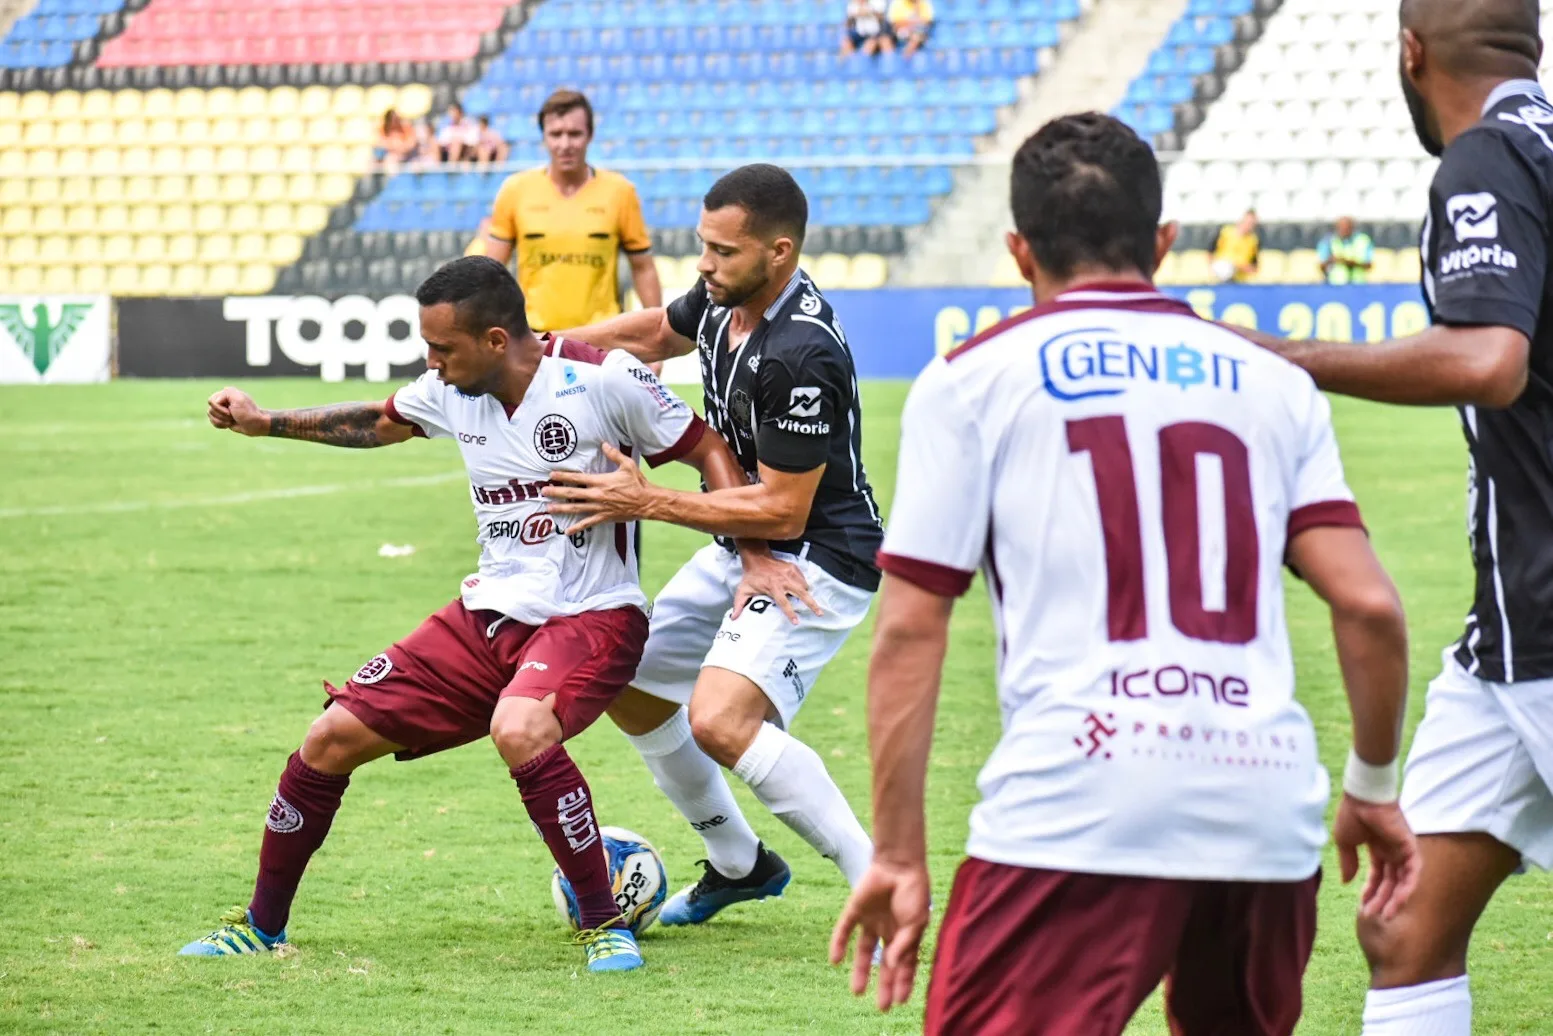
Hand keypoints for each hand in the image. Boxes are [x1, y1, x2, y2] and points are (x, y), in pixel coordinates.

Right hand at [207, 387, 268, 435]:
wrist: (255, 425)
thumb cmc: (247, 413)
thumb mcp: (239, 400)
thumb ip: (226, 394)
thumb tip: (216, 401)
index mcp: (226, 392)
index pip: (211, 401)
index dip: (220, 409)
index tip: (232, 411)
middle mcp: (223, 399)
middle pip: (210, 409)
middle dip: (221, 415)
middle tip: (233, 416)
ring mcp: (222, 408)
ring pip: (210, 415)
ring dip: (221, 421)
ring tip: (232, 420)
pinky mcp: (222, 417)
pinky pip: (212, 421)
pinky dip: (219, 424)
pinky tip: (228, 424)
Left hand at [543, 442, 657, 532]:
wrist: (647, 502)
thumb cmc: (637, 483)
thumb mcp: (627, 465)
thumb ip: (614, 454)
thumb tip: (604, 444)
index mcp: (601, 481)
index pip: (578, 478)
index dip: (563, 476)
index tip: (552, 475)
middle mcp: (597, 495)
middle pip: (572, 494)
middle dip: (556, 492)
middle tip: (544, 491)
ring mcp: (599, 507)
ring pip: (576, 508)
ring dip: (561, 508)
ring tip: (549, 508)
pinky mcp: (604, 517)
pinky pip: (588, 523)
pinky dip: (577, 527)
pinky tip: (567, 531)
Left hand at [733, 551, 823, 624]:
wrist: (756, 557)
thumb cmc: (750, 576)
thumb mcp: (743, 590)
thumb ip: (738, 605)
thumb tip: (733, 618)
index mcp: (773, 587)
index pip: (784, 603)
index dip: (790, 613)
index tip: (796, 622)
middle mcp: (784, 580)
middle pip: (801, 594)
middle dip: (811, 604)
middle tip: (819, 613)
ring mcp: (790, 573)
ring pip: (804, 586)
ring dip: (808, 595)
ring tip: (812, 604)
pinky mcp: (793, 568)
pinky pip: (803, 579)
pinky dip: (804, 585)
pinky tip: (802, 591)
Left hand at [830, 857, 931, 1012]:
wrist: (898, 863)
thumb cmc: (913, 891)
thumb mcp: (915, 922)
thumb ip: (904, 945)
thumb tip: (890, 965)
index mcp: (907, 933)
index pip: (905, 964)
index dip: (903, 982)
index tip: (900, 1001)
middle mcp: (889, 929)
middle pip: (884, 962)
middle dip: (884, 983)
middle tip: (881, 1006)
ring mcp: (871, 920)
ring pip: (864, 951)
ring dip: (860, 970)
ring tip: (856, 992)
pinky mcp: (855, 910)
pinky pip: (844, 930)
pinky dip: (838, 944)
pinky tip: (835, 961)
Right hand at [1333, 793, 1420, 921]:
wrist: (1362, 798)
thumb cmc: (1352, 814)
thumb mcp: (1345, 842)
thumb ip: (1348, 862)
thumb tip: (1346, 881)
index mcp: (1378, 848)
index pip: (1378, 875)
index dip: (1371, 891)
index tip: (1363, 905)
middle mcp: (1393, 851)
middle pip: (1390, 882)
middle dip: (1381, 899)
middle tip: (1372, 916)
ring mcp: (1403, 851)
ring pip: (1402, 882)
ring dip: (1393, 899)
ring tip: (1384, 915)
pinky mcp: (1410, 848)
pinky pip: (1412, 874)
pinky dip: (1406, 889)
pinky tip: (1395, 902)